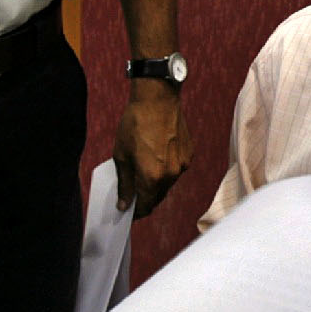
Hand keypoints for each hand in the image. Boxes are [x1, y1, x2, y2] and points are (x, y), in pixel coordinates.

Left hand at [114, 80, 188, 217]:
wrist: (157, 99)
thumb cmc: (135, 125)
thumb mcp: (121, 155)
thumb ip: (125, 183)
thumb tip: (124, 204)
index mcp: (152, 177)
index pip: (146, 206)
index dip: (137, 212)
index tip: (129, 211)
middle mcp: (171, 175)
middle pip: (158, 197)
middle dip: (146, 198)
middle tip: (133, 192)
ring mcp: (182, 164)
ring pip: (168, 183)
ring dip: (157, 183)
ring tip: (144, 169)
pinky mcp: (189, 154)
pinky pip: (176, 169)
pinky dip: (166, 169)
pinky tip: (157, 155)